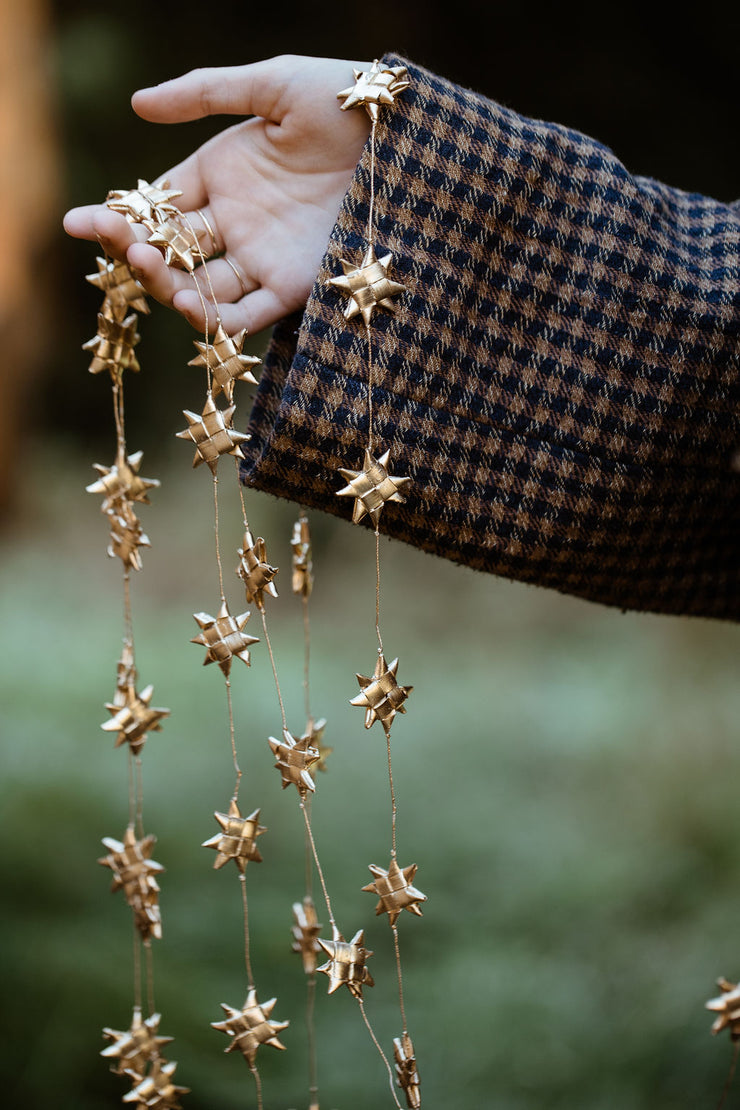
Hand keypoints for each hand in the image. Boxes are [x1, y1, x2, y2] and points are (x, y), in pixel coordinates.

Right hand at [63, 55, 370, 333]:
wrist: (407, 140)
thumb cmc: (344, 102)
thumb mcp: (272, 86)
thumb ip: (205, 92)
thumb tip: (137, 104)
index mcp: (221, 174)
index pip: (158, 204)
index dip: (120, 214)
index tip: (80, 221)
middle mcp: (235, 222)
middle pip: (170, 249)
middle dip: (133, 250)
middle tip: (115, 244)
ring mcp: (262, 256)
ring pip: (199, 285)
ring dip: (167, 283)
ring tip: (146, 265)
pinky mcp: (294, 287)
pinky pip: (246, 315)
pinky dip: (216, 319)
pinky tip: (190, 307)